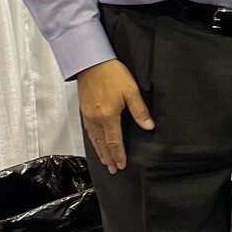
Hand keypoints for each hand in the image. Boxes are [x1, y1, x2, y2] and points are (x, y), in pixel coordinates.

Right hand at [76, 58, 154, 172]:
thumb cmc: (112, 73)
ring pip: (94, 139)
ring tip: (104, 161)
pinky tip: (96, 143)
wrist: (91, 61)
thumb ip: (140, 110)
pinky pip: (88, 131)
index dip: (118, 154)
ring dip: (100, 151)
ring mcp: (88, 115)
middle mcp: (96, 118)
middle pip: (102, 143)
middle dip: (108, 158)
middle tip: (112, 170)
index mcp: (108, 116)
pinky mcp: (84, 110)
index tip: (121, 165)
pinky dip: (93, 141)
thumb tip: (148, 126)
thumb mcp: (131, 90)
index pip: (114, 141)